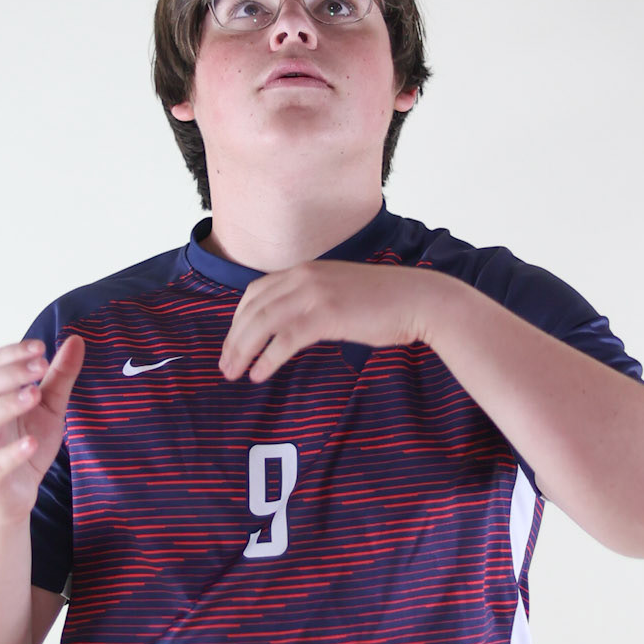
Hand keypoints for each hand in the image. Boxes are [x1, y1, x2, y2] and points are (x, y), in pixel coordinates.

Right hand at [0, 334, 84, 519]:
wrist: (10, 496)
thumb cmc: (24, 444)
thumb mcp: (49, 407)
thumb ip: (60, 376)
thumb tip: (77, 340)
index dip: (14, 353)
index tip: (40, 348)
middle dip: (13, 373)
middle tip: (41, 366)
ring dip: (9, 404)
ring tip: (34, 394)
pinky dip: (13, 451)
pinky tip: (31, 443)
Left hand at [219, 261, 446, 382]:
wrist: (419, 300)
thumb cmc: (384, 302)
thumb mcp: (339, 291)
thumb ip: (313, 299)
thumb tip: (290, 325)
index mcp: (305, 270)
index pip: (255, 292)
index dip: (238, 320)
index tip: (232, 343)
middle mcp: (304, 277)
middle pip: (253, 309)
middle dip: (234, 338)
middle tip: (224, 365)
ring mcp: (315, 294)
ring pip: (263, 323)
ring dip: (243, 350)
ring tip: (234, 372)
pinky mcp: (327, 315)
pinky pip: (285, 339)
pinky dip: (268, 358)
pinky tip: (259, 374)